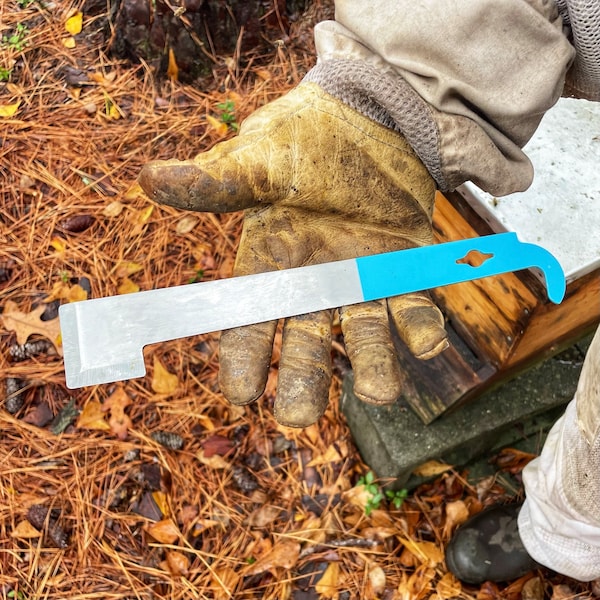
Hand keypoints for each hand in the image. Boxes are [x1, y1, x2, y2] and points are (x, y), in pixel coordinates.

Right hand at [139, 83, 447, 426]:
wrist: (368, 117)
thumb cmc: (303, 138)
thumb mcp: (258, 158)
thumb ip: (217, 182)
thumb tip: (148, 178)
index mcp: (272, 262)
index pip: (251, 319)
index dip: (244, 356)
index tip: (240, 394)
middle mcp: (316, 282)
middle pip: (306, 340)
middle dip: (303, 379)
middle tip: (297, 418)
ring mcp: (362, 279)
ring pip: (364, 332)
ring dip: (372, 365)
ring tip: (377, 394)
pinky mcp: (403, 267)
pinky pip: (413, 303)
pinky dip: (420, 326)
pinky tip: (427, 342)